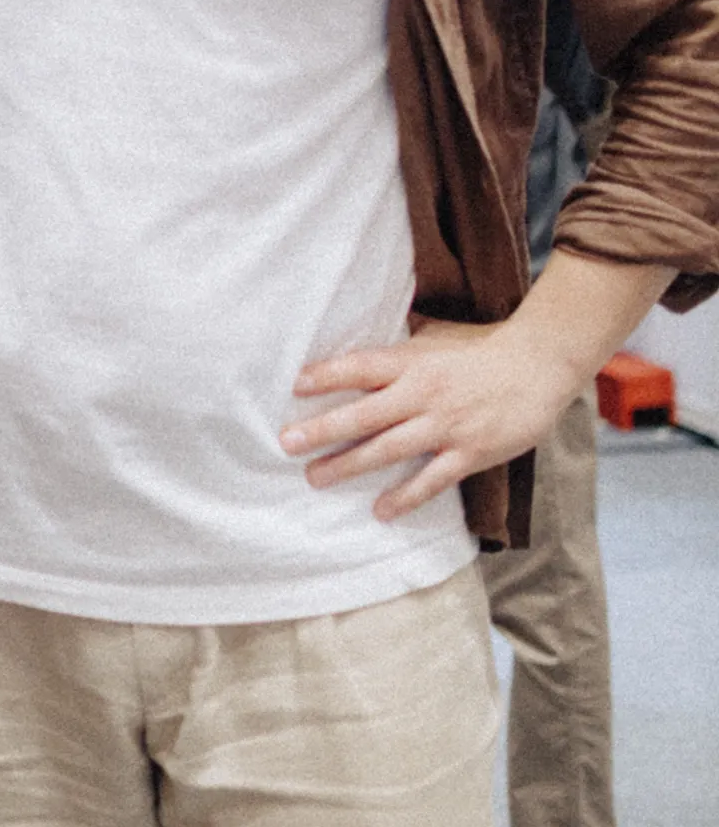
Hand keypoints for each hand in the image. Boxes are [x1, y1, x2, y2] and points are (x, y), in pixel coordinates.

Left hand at [280, 316, 581, 520]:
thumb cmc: (485, 347)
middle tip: (287, 443)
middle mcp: (422, 394)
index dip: (327, 376)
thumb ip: (403, 338)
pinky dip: (405, 498)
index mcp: (413, 362)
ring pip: (388, 450)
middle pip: (364, 414)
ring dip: (348, 466)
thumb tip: (370, 315)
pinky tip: (380, 511)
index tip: (294, 386)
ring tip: (315, 478)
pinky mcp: (469, 453)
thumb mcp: (438, 334)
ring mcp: (445, 426)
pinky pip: (431, 481)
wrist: (540, 364)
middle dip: (322, 430)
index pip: (361, 366)